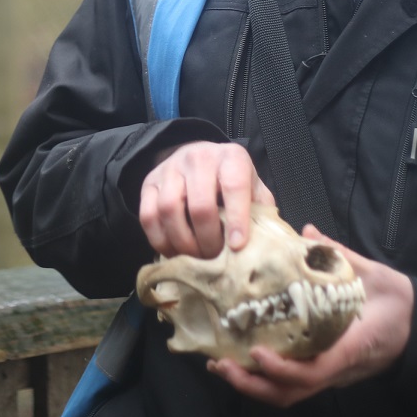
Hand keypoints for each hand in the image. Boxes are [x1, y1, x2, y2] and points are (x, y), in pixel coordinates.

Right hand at [138, 142, 275, 258]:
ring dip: (183, 243)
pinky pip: (148, 216)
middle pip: (199, 205)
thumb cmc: (232, 180)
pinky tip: (174, 252)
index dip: (237, 219)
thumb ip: (261, 211)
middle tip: (215, 259)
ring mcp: (170, 169)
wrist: (199, 156)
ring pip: (169, 211)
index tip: (238, 247)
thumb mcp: (253, 187)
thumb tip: (268, 244)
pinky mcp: (149, 182)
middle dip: (208, 240)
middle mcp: (198, 158)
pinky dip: (160, 240)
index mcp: (231, 158)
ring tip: (195, 258)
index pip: (234, 187)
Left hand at [207, 225, 413, 406]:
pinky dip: (262, 378)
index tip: (257, 352)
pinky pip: (290, 385)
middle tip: (220, 364)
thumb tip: (308, 232)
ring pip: (287, 395)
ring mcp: (329, 375)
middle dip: (252, 384)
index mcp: (351, 348)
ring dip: (252, 385)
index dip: (283, 369)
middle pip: (291, 394)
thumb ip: (340, 255)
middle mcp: (336, 370)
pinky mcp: (323, 372)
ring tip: (220, 366)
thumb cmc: (396, 302)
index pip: (314, 372)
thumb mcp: (373, 274)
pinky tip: (240, 361)